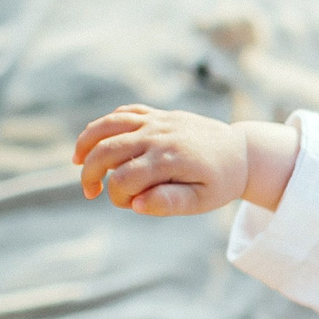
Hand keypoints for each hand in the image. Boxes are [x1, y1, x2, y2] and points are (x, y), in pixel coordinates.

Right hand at [74, 105, 253, 214]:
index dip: (116, 197)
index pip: (123, 180)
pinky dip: (105, 125)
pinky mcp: (157, 114)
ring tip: (78, 162)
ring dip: (86, 143)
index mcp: (169, 160)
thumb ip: (169, 203)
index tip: (128, 205)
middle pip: (106, 151)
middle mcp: (159, 136)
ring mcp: (157, 121)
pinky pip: (123, 112)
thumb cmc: (220, 182)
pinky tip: (97, 141)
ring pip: (108, 125)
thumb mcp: (202, 201)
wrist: (239, 152)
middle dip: (90, 175)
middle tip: (90, 192)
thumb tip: (134, 205)